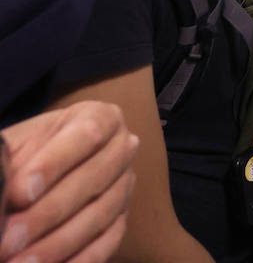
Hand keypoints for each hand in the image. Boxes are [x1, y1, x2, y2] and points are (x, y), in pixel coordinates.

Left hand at [0, 101, 137, 262]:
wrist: (40, 172)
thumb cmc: (26, 153)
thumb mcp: (18, 145)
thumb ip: (11, 160)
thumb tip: (3, 186)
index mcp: (99, 117)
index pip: (86, 135)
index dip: (53, 164)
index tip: (18, 194)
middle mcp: (122, 149)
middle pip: (93, 180)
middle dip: (47, 213)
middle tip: (9, 240)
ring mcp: (125, 187)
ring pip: (100, 215)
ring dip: (57, 243)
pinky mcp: (121, 220)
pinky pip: (107, 244)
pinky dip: (79, 260)